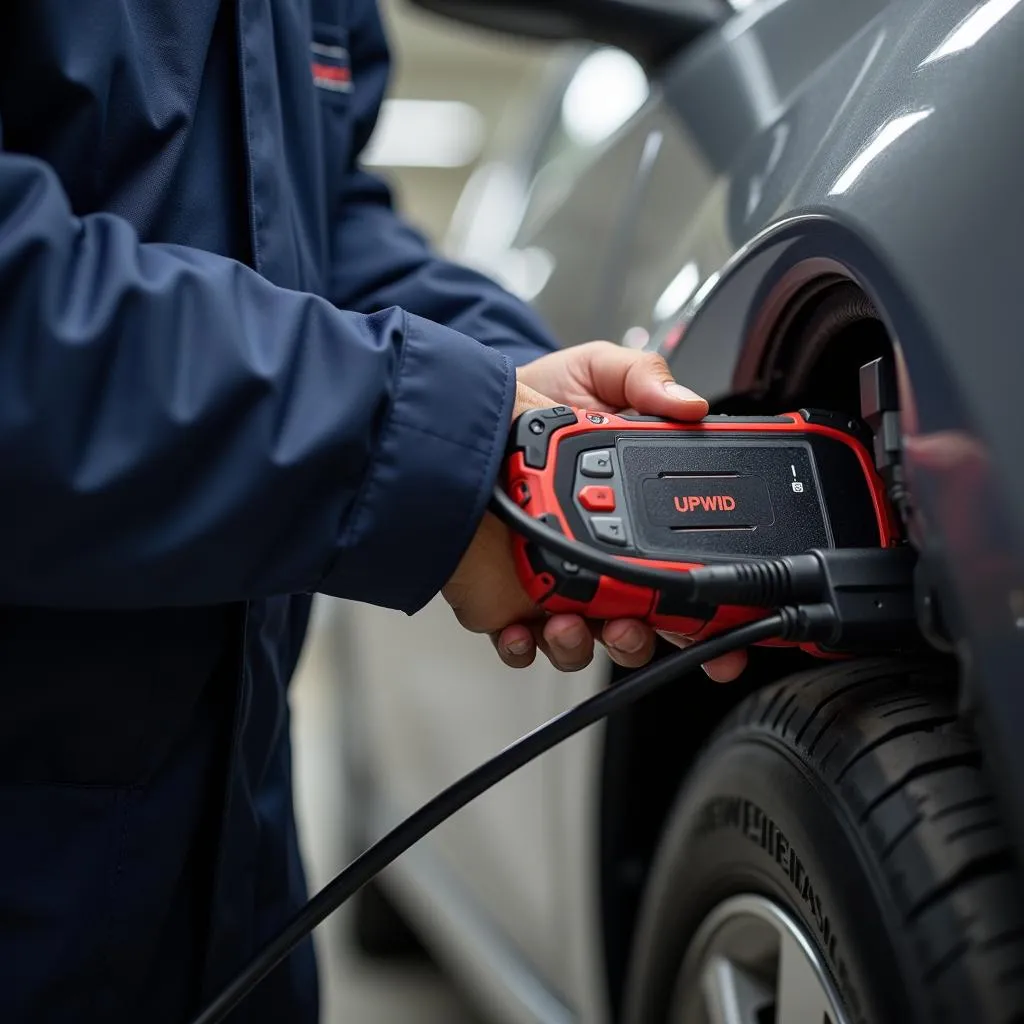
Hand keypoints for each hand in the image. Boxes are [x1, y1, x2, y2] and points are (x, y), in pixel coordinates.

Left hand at [444, 345, 745, 680]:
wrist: (470, 411)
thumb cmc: (539, 397)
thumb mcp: (597, 372)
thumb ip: (644, 381)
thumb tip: (691, 405)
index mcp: (634, 519)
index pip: (682, 573)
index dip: (709, 609)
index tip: (727, 624)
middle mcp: (599, 559)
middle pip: (638, 624)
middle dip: (645, 639)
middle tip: (636, 625)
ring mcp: (552, 581)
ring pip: (582, 641)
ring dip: (581, 646)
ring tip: (568, 624)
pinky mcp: (505, 595)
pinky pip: (518, 641)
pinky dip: (520, 647)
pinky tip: (518, 631)